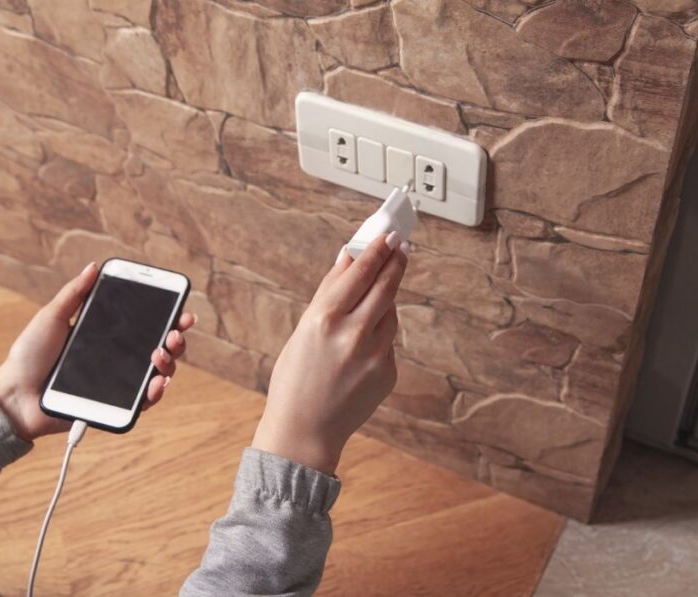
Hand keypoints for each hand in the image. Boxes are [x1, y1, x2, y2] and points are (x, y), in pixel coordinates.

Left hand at [0, 262, 196, 440]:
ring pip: (159, 374)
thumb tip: (93, 267)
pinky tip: (157, 382)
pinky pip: (143, 402)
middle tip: (174, 332)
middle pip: (161, 349)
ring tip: (160, 354)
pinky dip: (155, 393)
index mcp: (108, 337)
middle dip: (176, 339)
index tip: (182, 309)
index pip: (147, 325)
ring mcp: (119, 385)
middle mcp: (119, 360)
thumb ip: (74, 293)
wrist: (15, 393)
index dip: (169, 318)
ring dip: (169, 363)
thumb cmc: (29, 356)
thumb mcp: (51, 316)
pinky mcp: (114, 408)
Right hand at [252, 233, 408, 473]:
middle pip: (386, 286)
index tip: (389, 235)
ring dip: (385, 300)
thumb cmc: (294, 379)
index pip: (360, 272)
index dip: (378, 250)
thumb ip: (328, 293)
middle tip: (402, 246)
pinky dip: (379, 335)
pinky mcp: (387, 373)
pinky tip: (360, 347)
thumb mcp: (302, 330)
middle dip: (396, 262)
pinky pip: (388, 342)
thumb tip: (347, 259)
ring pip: (390, 313)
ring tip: (373, 300)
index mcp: (324, 319)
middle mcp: (353, 334)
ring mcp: (374, 355)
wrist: (304, 430)